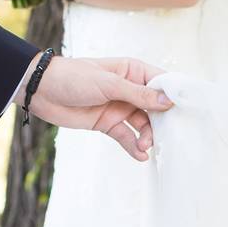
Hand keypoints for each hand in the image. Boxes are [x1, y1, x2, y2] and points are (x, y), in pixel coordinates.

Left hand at [24, 54, 173, 159]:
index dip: (174, 97)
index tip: (186, 113)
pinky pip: (126, 136)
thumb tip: (168, 101)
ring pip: (143, 124)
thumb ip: (139, 94)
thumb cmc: (74, 77)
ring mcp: (119, 107)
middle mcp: (129, 89)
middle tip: (166, 137)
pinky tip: (140, 156)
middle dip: (162, 123)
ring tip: (145, 146)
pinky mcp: (107, 123)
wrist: (41, 91)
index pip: (161, 83)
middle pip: (155, 107)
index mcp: (132, 71)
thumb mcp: (108, 84)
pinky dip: (134, 146)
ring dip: (147, 136)